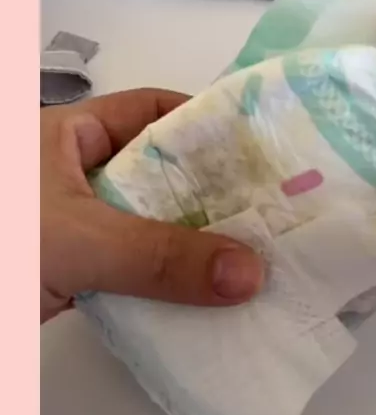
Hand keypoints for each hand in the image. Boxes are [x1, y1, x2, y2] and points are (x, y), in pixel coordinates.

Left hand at [41, 88, 263, 323]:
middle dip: (208, 198)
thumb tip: (249, 273)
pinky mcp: (67, 273)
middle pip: (157, 176)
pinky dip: (159, 286)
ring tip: (252, 263)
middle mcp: (73, 174)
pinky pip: (127, 272)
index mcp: (70, 135)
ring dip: (187, 250)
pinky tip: (202, 302)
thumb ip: (160, 256)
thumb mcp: (80, 238)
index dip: (204, 126)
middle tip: (269, 216)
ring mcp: (71, 226)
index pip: (150, 112)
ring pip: (145, 230)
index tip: (258, 153)